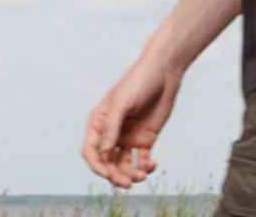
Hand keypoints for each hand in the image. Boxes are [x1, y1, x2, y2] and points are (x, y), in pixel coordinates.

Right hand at [80, 55, 183, 187]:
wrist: (164, 72)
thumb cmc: (139, 81)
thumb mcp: (122, 103)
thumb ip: (111, 128)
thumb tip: (104, 154)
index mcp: (99, 123)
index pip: (91, 151)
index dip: (97, 166)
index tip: (109, 174)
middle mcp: (112, 133)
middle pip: (107, 163)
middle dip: (116, 176)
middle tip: (128, 183)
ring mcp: (128, 137)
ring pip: (123, 165)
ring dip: (130, 174)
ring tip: (142, 175)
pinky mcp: (145, 139)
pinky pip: (140, 160)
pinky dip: (144, 167)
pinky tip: (151, 165)